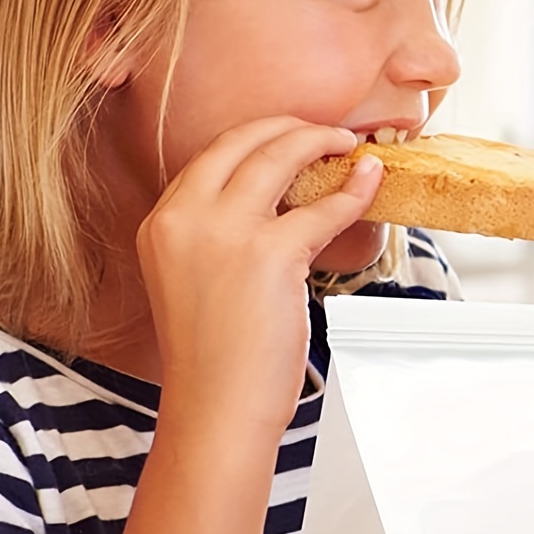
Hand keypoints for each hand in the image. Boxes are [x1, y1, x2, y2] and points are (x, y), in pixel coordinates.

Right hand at [137, 117, 381, 434]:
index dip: (259, 135)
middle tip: (329, 131)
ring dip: (322, 141)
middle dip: (292, 126)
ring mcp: (224, 233)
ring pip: (280, 156)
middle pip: (244, 140)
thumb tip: (282, 203)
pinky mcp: (268, 255)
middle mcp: (185, 218)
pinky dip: (354, 191)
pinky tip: (371, 182)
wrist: (216, 408)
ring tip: (351, 144)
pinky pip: (323, 208)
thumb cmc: (216, 356)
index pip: (213, 154)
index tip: (292, 134)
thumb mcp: (197, 278)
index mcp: (163, 222)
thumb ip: (220, 235)